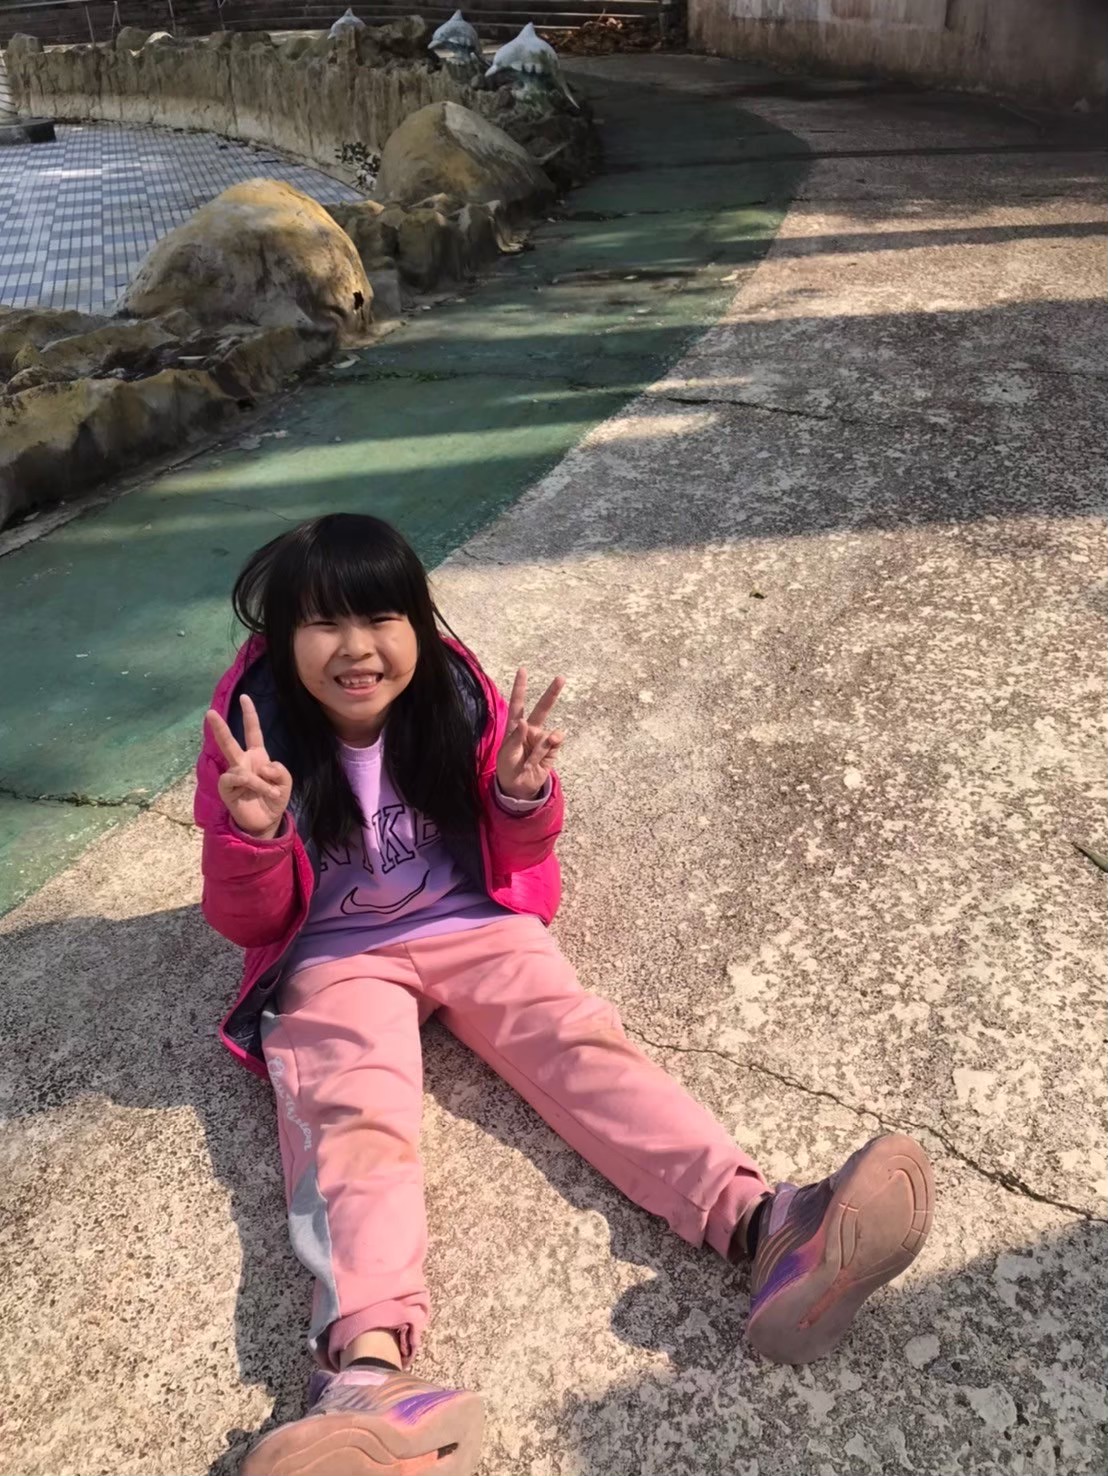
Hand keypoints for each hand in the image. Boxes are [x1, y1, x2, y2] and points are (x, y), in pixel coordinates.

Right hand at [205, 694, 292, 839]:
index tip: (245, 697)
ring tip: (273, 792)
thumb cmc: (274, 799)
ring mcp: (233, 775)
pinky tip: (261, 792)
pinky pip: (241, 778)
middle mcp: (242, 762)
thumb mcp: (286, 782)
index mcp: (257, 756)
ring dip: (261, 781)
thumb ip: (280, 770)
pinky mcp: (227, 787)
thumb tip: (262, 767)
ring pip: (241, 766)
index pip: (253, 732)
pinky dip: (255, 784)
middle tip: (210, 712)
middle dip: (219, 727)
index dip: (250, 715)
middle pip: (229, 742)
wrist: (266, 821)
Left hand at [496, 668, 565, 800]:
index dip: (520, 687)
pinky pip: (553, 744)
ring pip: (547, 736)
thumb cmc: (508, 767)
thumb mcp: (506, 753)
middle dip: (552, 694)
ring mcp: (542, 739)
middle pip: (542, 708)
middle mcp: (530, 730)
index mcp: (515, 727)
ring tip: (528, 763)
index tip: (522, 670)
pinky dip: (546, 751)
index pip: (518, 704)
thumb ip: (515, 737)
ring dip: (538, 750)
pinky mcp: (552, 749)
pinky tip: (540, 759)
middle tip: (561, 678)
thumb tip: (525, 722)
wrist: (518, 786)